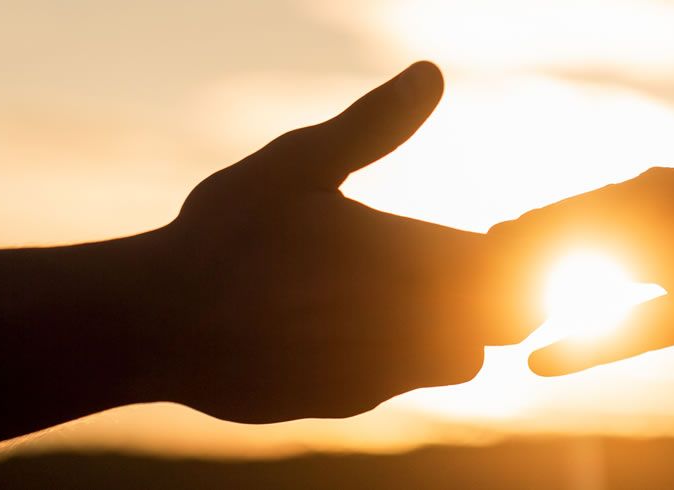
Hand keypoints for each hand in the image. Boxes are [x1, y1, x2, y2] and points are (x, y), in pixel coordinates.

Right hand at [130, 62, 525, 422]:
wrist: (156, 324)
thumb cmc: (226, 235)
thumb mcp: (298, 164)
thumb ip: (373, 124)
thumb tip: (430, 75)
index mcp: (418, 267)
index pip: (517, 274)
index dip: (509, 254)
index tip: (487, 231)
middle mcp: (413, 331)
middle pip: (504, 324)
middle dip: (488, 294)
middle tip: (447, 260)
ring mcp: (381, 375)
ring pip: (456, 361)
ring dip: (443, 328)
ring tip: (393, 288)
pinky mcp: (344, 403)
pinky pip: (397, 382)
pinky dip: (391, 355)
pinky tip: (341, 321)